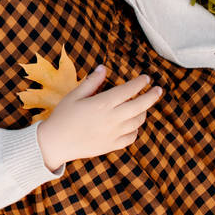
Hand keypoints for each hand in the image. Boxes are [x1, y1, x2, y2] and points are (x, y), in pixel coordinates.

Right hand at [36, 65, 161, 171]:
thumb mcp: (74, 95)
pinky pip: (132, 136)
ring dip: (143, 112)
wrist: (55, 142)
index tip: (146, 78)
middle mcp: (112, 118)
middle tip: (158, 90)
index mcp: (102, 104)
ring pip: (138, 121)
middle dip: (152, 96)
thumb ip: (91, 82)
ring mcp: (114, 133)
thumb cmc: (62, 116)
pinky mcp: (112, 145)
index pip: (127, 91)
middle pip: (140, 106)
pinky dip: (135, 129)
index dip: (139, 83)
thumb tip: (103, 68)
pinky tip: (131, 124)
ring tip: (142, 106)